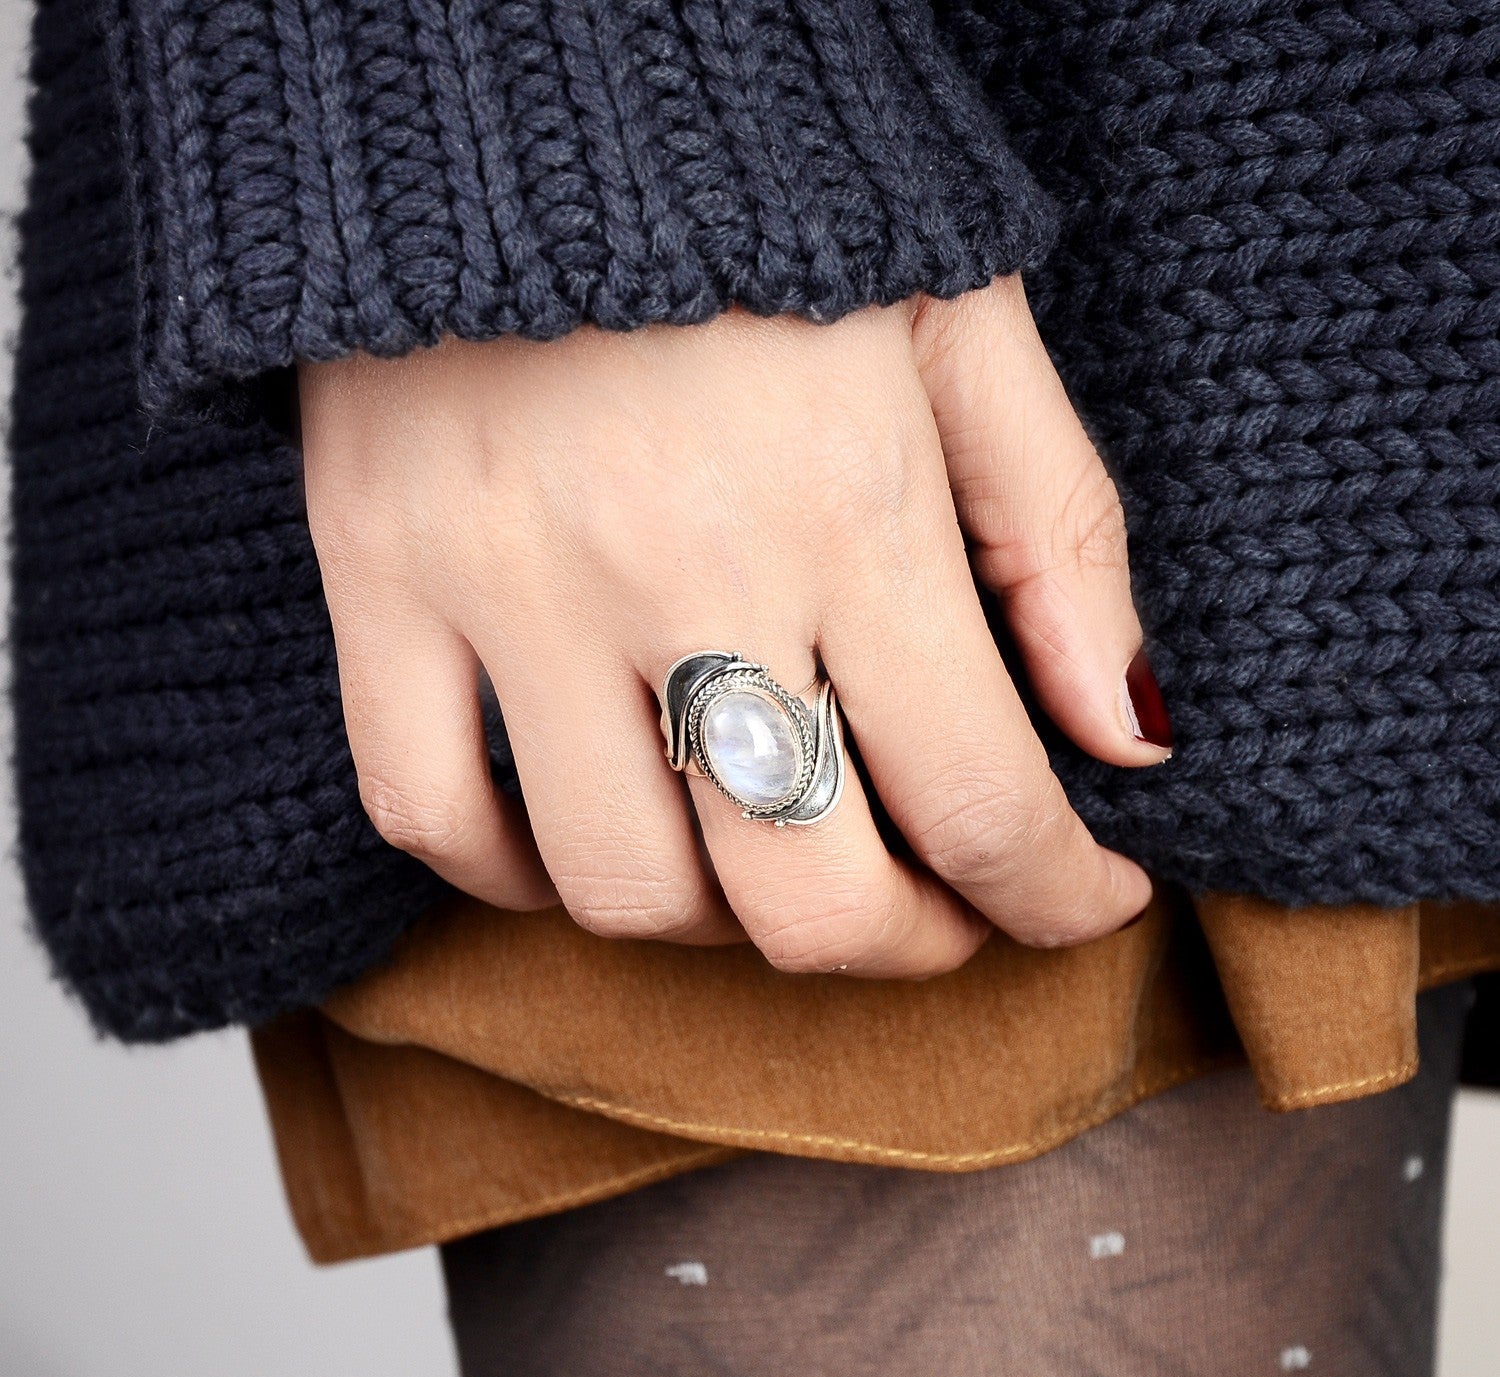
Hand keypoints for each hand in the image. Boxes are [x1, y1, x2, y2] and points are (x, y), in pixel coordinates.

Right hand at [299, 276, 1166, 978]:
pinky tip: (597, 835)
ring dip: (726, 924)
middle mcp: (673, 567)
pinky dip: (514, 875)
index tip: (1082, 900)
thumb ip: (1060, 542)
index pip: (978, 802)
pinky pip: (425, 810)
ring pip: (618, 889)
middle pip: (800, 898)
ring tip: (772, 861)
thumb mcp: (965, 324)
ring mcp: (504, 585)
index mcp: (848, 500)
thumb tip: (1134, 738)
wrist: (528, 65)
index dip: (1053, 897)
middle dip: (908, 942)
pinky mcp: (375, 575)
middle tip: (943, 905)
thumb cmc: (775, 193)